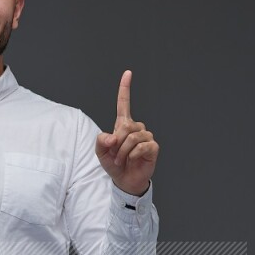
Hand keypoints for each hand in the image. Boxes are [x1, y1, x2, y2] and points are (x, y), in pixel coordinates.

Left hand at [95, 70, 159, 196]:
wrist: (125, 180)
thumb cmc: (114, 164)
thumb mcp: (101, 153)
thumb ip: (101, 141)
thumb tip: (112, 136)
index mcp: (123, 125)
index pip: (124, 103)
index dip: (125, 88)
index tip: (128, 73)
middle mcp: (136, 128)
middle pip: (125, 126)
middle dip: (117, 143)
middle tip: (115, 155)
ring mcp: (146, 136)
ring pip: (132, 138)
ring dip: (123, 152)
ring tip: (122, 160)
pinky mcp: (153, 147)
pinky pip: (141, 146)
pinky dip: (132, 155)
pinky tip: (133, 160)